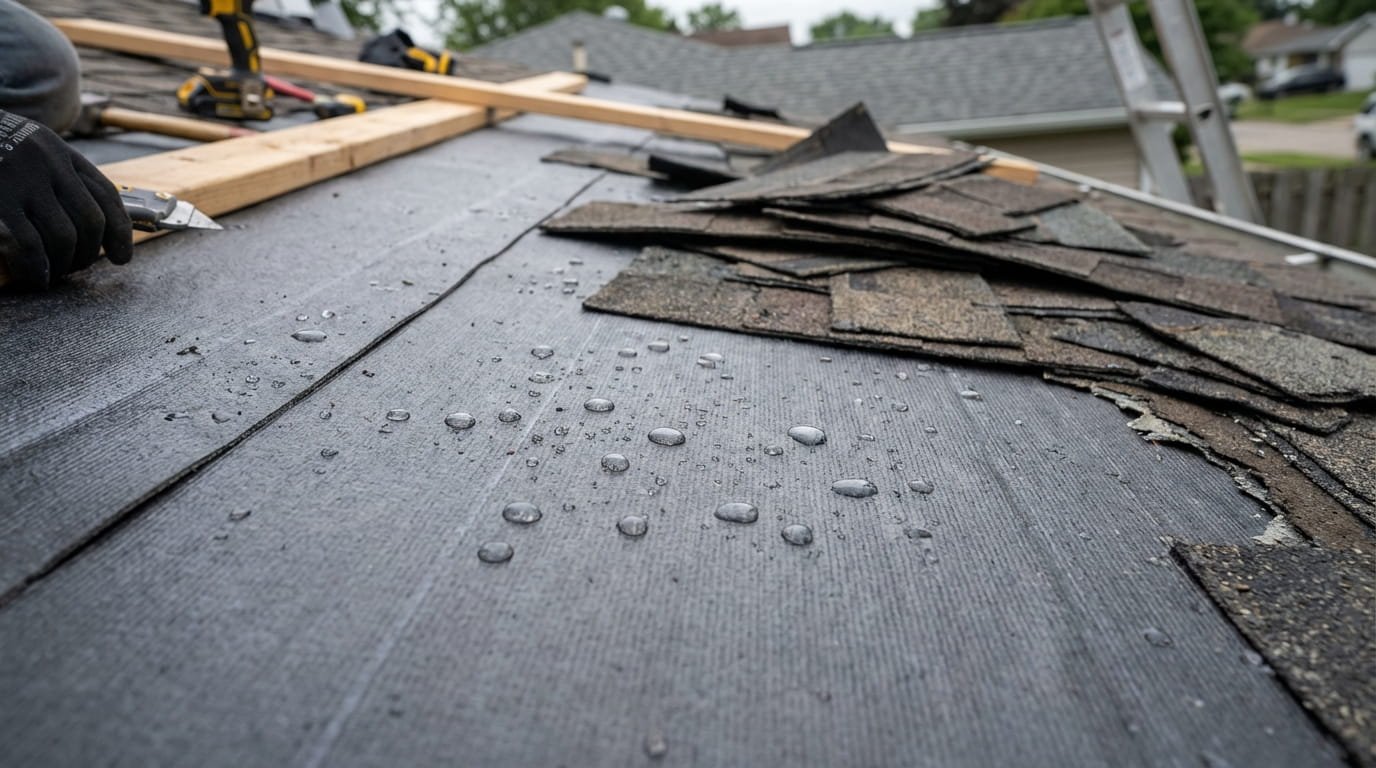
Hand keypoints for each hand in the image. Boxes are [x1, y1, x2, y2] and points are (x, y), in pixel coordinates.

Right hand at [0, 109, 132, 289]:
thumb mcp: (26, 149)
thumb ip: (54, 177)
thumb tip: (86, 225)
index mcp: (59, 151)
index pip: (106, 196)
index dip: (120, 232)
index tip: (122, 257)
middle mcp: (47, 164)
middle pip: (91, 221)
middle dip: (90, 253)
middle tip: (76, 267)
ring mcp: (21, 182)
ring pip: (65, 237)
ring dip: (63, 264)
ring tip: (52, 274)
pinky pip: (29, 245)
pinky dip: (36, 269)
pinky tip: (34, 279)